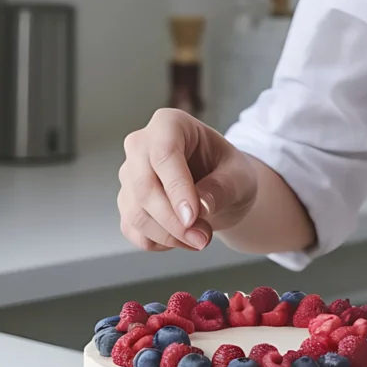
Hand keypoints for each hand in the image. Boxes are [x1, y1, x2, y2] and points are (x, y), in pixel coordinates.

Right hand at [117, 108, 257, 251]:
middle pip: (144, 186)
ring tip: (201, 239)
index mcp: (170, 124)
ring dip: (168, 236)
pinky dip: (158, 242)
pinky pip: (132, 229)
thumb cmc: (229, 172)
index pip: (164, 154)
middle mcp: (141, 145)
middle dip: (173, 220)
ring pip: (135, 212)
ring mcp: (129, 175)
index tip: (193, 217)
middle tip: (203, 238)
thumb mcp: (240, 175)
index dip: (177, 188)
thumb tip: (200, 206)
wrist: (221, 188)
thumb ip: (222, 187)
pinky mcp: (127, 202)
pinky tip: (182, 239)